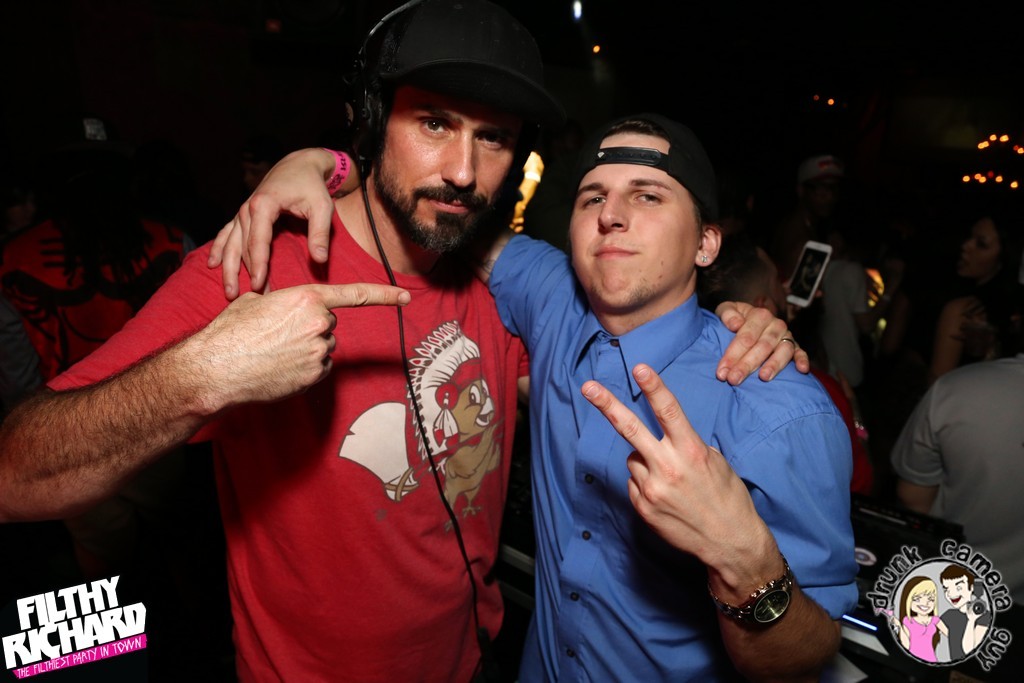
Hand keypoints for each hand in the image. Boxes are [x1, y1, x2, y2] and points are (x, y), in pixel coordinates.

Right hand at [186, 282, 408, 408]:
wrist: (217, 368)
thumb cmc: (231, 332)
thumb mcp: (255, 302)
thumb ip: (284, 302)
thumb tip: (288, 311)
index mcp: (306, 298)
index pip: (354, 294)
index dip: (384, 295)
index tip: (406, 296)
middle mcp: (319, 323)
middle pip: (329, 324)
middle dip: (312, 328)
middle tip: (281, 335)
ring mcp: (319, 351)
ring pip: (324, 348)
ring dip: (308, 349)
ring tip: (276, 353)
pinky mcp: (314, 376)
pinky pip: (319, 369)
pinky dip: (305, 370)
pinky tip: (281, 368)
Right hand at [208, 149, 337, 299]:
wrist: (299, 165)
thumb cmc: (311, 186)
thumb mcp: (322, 207)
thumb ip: (320, 234)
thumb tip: (320, 260)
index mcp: (264, 205)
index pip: (258, 241)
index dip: (258, 265)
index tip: (260, 286)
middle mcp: (247, 209)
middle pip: (243, 247)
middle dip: (245, 274)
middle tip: (252, 299)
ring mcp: (242, 212)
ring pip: (231, 244)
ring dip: (229, 269)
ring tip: (230, 292)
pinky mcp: (242, 215)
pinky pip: (226, 234)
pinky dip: (219, 249)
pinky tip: (213, 264)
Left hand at [581, 363, 776, 591]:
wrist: (729, 543)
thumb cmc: (728, 498)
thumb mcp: (716, 463)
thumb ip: (688, 446)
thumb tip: (668, 437)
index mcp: (691, 452)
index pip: (668, 411)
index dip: (653, 387)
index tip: (638, 367)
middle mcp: (668, 468)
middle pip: (631, 429)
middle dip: (607, 405)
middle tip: (588, 387)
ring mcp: (652, 489)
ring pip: (633, 459)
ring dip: (645, 461)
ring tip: (671, 480)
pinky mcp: (642, 507)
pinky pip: (634, 482)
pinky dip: (645, 483)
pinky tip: (666, 496)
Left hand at [714, 301, 808, 384]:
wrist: (748, 319)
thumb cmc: (735, 319)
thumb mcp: (727, 310)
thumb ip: (727, 314)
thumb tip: (735, 324)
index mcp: (759, 315)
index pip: (746, 337)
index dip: (733, 354)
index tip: (721, 372)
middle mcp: (775, 325)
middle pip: (762, 346)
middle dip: (747, 365)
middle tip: (734, 380)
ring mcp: (786, 336)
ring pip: (783, 351)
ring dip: (774, 365)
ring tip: (763, 377)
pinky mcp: (795, 346)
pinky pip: (801, 352)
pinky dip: (803, 360)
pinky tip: (801, 370)